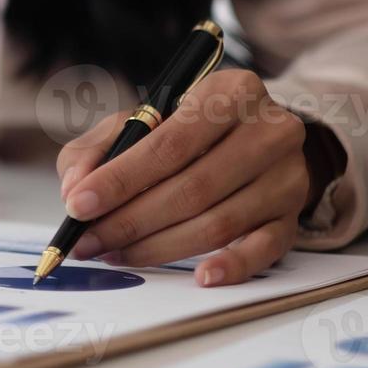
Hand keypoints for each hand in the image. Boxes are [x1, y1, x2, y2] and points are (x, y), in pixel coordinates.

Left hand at [54, 68, 311, 286]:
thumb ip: (99, 148)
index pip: (169, 144)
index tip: (78, 205)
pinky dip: (231, 266)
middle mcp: (268, 130)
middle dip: (130, 220)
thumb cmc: (190, 129)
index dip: (120, 179)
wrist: (255, 135)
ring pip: (219, 223)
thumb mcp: (142, 120)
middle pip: (193, 188)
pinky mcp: (292, 216)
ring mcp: (286, 176)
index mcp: (231, 92)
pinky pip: (263, 250)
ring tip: (115, 253)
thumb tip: (76, 188)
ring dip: (159, 247)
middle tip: (89, 241)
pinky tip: (200, 275)